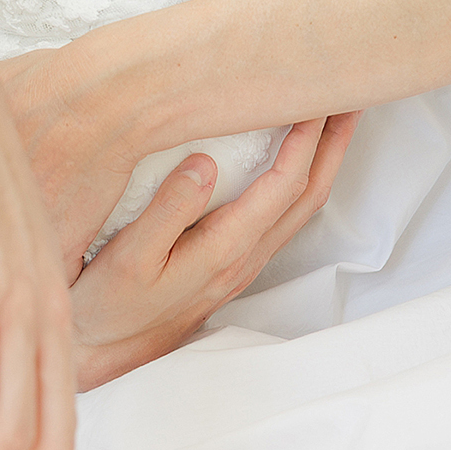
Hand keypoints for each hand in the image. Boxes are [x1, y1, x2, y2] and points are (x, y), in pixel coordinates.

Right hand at [67, 115, 359, 388]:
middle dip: (332, 146)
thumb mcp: (129, 256)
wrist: (101, 350)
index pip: (283, 186)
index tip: (316, 99)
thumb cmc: (108, 303)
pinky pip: (281, 218)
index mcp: (224, 249)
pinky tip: (291, 165)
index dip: (306, 140)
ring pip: (298, 209)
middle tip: (350, 98)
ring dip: (322, 164)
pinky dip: (298, 183)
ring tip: (332, 123)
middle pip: (307, 196)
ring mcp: (240, 265)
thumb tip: (205, 164)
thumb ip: (167, 211)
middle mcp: (243, 259)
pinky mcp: (230, 266)